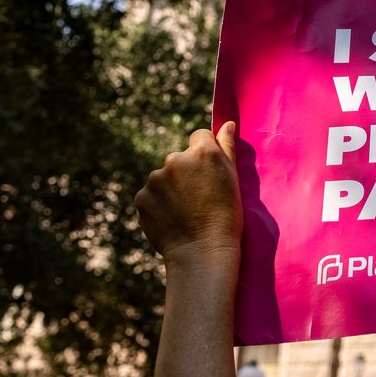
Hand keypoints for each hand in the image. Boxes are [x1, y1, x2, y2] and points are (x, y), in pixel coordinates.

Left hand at [136, 121, 242, 268]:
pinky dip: (158, 206)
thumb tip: (227, 123)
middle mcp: (175, 160)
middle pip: (179, 159)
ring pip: (163, 178)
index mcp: (202, 152)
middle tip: (198, 199)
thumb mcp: (233, 180)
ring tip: (185, 213)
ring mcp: (155, 179)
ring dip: (170, 190)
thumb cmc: (226, 216)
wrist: (202, 253)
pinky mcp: (141, 198)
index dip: (205, 155)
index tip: (209, 175)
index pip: (199, 136)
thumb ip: (227, 147)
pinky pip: (150, 196)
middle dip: (186, 174)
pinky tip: (172, 220)